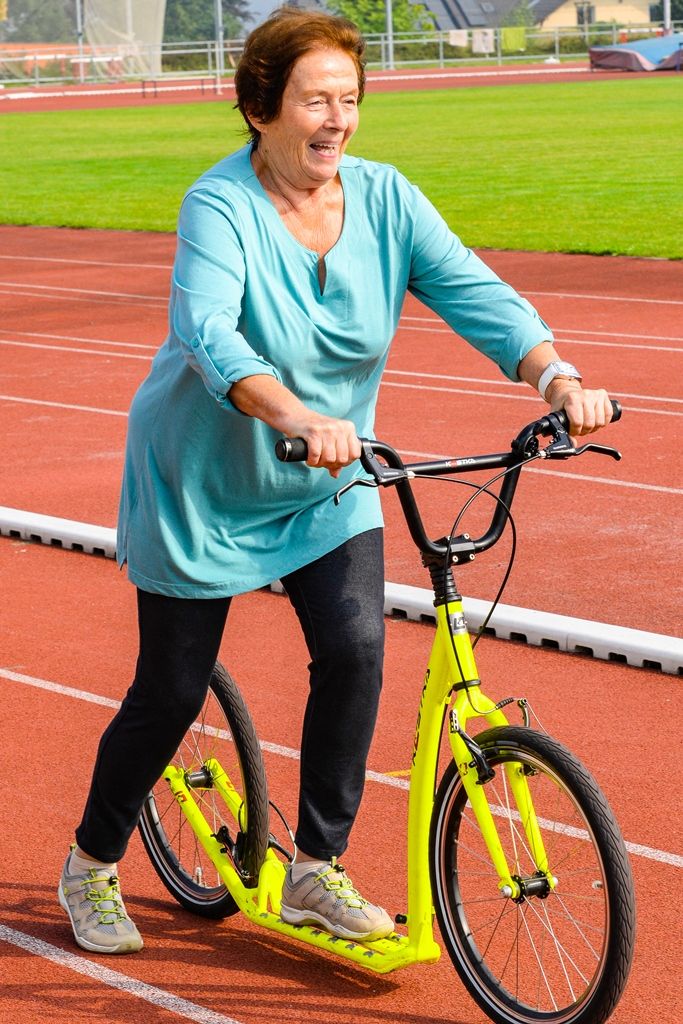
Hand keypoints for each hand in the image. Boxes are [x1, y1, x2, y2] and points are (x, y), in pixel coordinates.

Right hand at [228, 375, 359, 476]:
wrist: (294, 415)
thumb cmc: (312, 428)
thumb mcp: (329, 439)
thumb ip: (335, 455)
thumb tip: (336, 473)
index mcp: (348, 428)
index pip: (355, 454)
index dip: (345, 463)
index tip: (335, 462)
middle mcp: (339, 427)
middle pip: (342, 459)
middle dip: (331, 464)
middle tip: (322, 461)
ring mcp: (327, 429)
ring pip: (330, 458)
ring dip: (320, 463)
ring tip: (315, 459)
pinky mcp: (313, 432)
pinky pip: (316, 455)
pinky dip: (312, 461)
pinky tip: (309, 458)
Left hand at [546, 379, 613, 436]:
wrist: (567, 391)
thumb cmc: (562, 405)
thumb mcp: (557, 416)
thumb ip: (561, 430)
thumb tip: (572, 443)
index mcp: (572, 399)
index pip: (577, 422)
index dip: (575, 431)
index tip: (572, 431)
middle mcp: (585, 395)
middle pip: (590, 424)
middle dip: (584, 431)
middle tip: (579, 429)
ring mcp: (596, 394)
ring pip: (600, 422)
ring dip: (593, 428)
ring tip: (586, 425)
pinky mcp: (604, 395)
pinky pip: (608, 415)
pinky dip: (603, 422)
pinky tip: (595, 421)